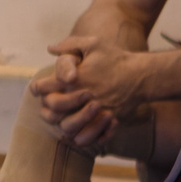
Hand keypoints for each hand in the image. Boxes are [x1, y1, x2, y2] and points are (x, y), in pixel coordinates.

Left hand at [35, 34, 151, 148]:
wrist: (142, 74)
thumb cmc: (116, 58)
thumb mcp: (93, 43)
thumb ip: (70, 44)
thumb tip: (50, 49)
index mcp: (76, 77)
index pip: (44, 87)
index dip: (37, 88)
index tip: (38, 89)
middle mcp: (84, 95)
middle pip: (53, 108)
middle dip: (47, 107)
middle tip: (49, 105)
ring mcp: (97, 110)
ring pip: (68, 127)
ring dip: (62, 124)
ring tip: (61, 120)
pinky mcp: (109, 121)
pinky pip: (90, 136)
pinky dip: (82, 137)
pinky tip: (79, 132)